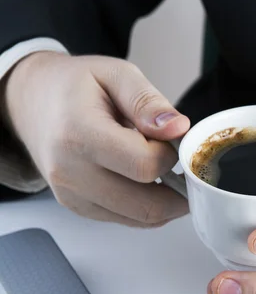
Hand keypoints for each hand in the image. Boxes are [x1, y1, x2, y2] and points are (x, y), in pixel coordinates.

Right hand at [4, 52, 189, 226]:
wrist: (33, 100)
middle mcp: (70, 172)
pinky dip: (148, 206)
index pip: (145, 165)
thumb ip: (148, 102)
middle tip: (183, 166)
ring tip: (167, 171)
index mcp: (79, 134)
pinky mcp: (79, 208)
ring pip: (141, 218)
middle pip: (147, 205)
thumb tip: (177, 128)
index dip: (170, 156)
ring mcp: (73, 195)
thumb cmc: (74, 86)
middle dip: (178, 189)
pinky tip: (148, 181)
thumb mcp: (116, 73)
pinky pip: (128, 220)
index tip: (170, 141)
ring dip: (166, 202)